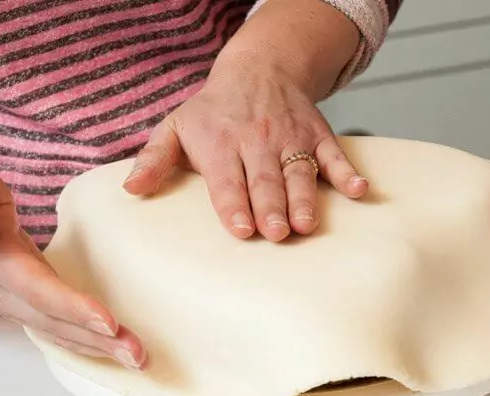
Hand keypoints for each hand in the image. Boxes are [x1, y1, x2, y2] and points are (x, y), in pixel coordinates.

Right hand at [0, 159, 145, 368]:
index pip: (37, 290)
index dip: (72, 307)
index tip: (108, 322)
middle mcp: (3, 292)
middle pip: (54, 322)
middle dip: (97, 340)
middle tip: (138, 354)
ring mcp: (11, 305)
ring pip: (57, 333)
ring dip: (98, 349)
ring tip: (137, 359)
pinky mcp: (21, 308)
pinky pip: (55, 331)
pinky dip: (85, 344)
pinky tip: (113, 351)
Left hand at [122, 60, 367, 241]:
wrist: (257, 68)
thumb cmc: (211, 110)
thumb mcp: (174, 127)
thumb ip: (153, 159)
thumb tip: (130, 190)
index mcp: (220, 144)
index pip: (226, 179)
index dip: (234, 203)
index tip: (240, 228)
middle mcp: (256, 142)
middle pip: (265, 179)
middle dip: (270, 207)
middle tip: (276, 234)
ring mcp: (290, 138)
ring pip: (298, 171)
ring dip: (304, 197)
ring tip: (307, 224)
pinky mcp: (317, 135)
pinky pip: (334, 153)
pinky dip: (347, 172)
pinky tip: (359, 191)